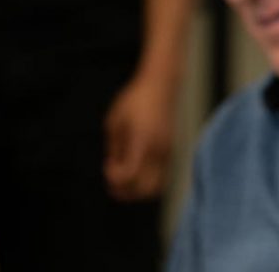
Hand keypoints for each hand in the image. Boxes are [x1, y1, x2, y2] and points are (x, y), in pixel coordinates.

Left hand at [103, 72, 175, 201]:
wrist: (161, 85)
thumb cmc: (134, 101)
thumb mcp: (114, 121)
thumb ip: (114, 148)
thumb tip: (114, 168)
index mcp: (142, 141)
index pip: (129, 175)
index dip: (114, 178)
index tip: (107, 165)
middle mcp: (158, 150)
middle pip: (144, 190)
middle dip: (125, 192)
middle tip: (112, 182)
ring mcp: (168, 152)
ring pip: (156, 188)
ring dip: (138, 190)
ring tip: (123, 179)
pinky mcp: (172, 151)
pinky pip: (161, 178)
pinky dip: (147, 183)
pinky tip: (135, 170)